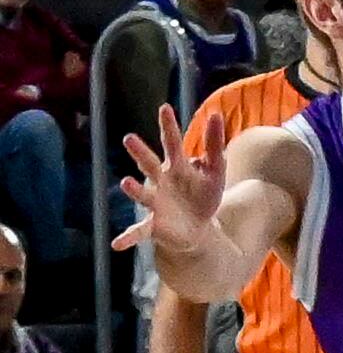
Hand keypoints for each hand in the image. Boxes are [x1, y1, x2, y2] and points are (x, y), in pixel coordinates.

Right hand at [112, 104, 227, 259]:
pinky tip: (117, 244)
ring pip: (142, 195)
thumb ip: (214, 145)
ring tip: (125, 183)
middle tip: (129, 139)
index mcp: (176, 167)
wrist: (199, 228)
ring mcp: (155, 203)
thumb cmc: (202, 195)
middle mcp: (160, 182)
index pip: (171, 143)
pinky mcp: (154, 225)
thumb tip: (215, 115)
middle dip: (140, 153)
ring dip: (134, 190)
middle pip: (149, 165)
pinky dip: (127, 237)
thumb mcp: (215, 171)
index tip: (165, 107)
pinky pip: (138, 231)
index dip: (169, 126)